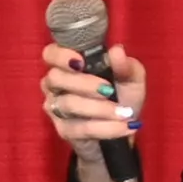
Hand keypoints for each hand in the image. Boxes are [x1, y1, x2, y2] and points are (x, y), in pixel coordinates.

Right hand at [41, 36, 144, 170]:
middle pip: (56, 78)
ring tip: (124, 112)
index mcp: (69, 65)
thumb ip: (125, 65)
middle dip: (84, 83)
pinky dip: (105, 127)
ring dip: (99, 108)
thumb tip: (117, 51)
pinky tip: (124, 126)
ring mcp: (57, 108)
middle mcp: (56, 84)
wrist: (124, 127)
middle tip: (109, 89)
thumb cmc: (124, 95)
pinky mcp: (64, 130)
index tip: (81, 61)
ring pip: (68, 104)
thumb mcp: (131, 78)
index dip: (60, 56)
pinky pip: (80, 128)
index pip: (50, 54)